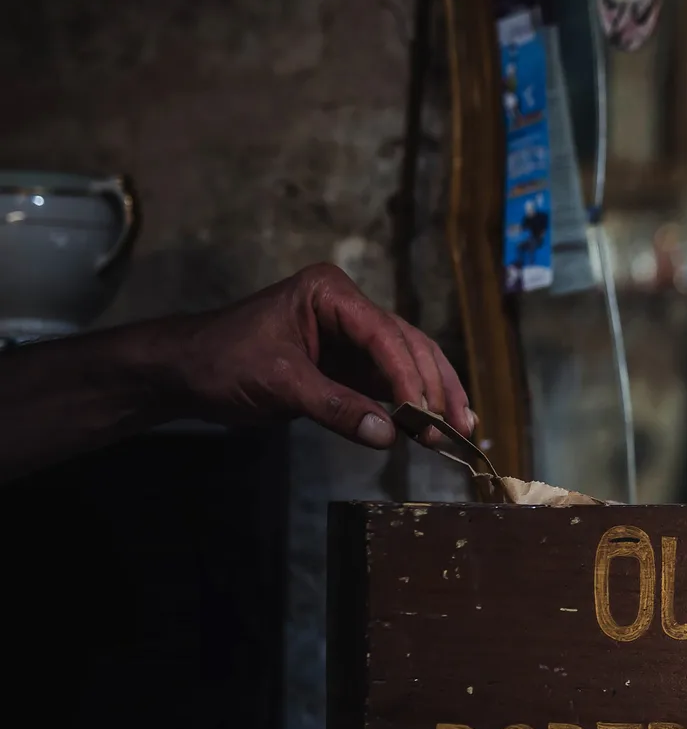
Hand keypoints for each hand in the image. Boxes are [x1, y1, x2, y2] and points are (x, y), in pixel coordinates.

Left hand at [166, 263, 473, 448]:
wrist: (185, 373)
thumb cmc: (221, 362)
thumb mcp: (278, 383)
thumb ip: (334, 407)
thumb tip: (388, 435)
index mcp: (330, 293)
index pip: (383, 334)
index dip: (409, 376)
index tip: (424, 414)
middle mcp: (350, 309)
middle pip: (408, 346)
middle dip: (433, 387)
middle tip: (452, 428)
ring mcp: (353, 338)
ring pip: (410, 363)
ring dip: (434, 397)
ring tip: (459, 430)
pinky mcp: (350, 366)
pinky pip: (392, 383)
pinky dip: (414, 405)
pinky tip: (436, 426)